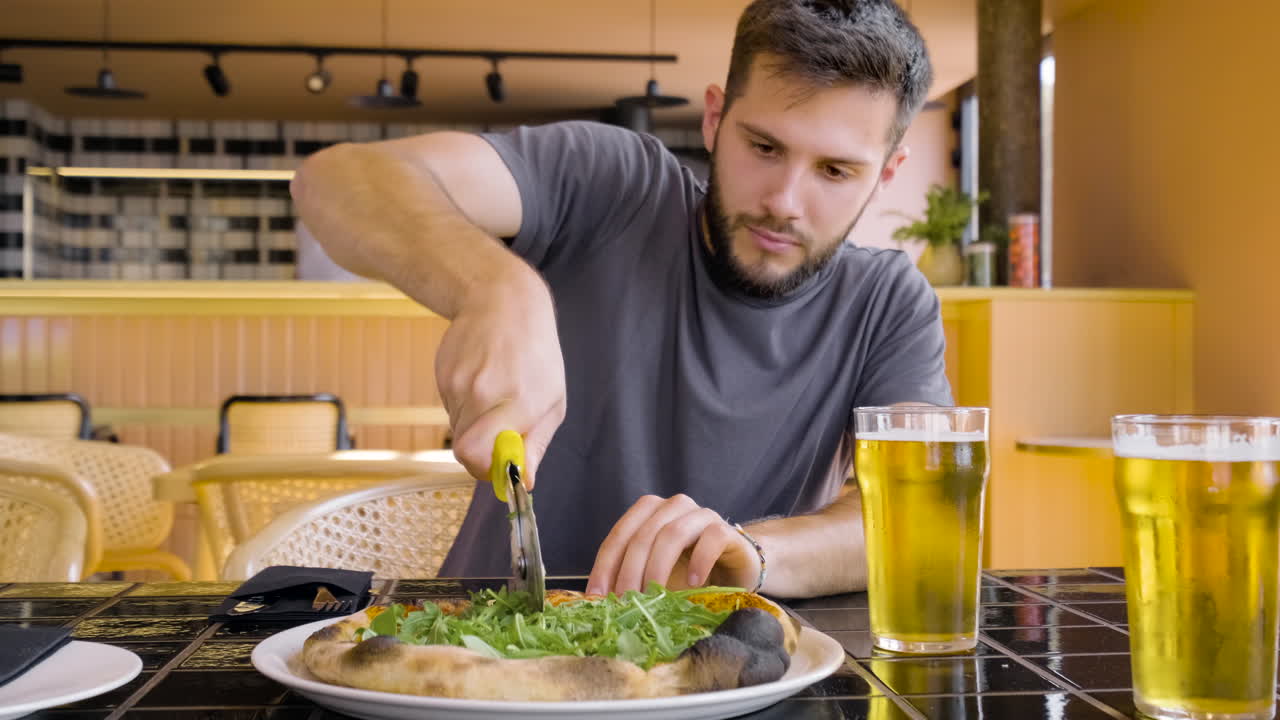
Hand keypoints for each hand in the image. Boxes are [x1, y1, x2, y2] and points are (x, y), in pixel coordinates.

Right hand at [435, 265, 565, 489]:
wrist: (502, 302)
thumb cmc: (536, 354)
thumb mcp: (553, 399)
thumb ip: (537, 444)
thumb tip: (526, 482)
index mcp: (519, 402)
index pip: (478, 455)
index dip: (486, 470)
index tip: (501, 467)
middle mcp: (484, 393)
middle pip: (465, 451)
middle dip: (482, 454)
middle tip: (500, 436)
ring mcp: (458, 383)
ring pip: (458, 431)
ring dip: (476, 427)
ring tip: (495, 396)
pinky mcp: (443, 376)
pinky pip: (451, 410)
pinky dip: (466, 407)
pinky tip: (482, 381)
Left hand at [586, 494, 761, 595]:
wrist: (736, 569)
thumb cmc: (690, 572)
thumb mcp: (655, 574)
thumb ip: (632, 578)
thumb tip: (600, 602)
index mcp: (650, 511)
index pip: (620, 534)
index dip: (605, 565)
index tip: (596, 595)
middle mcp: (674, 506)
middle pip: (643, 535)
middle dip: (629, 571)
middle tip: (625, 601)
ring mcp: (701, 515)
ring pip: (672, 534)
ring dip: (657, 568)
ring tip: (653, 597)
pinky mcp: (726, 530)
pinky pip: (711, 539)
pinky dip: (698, 562)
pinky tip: (693, 584)